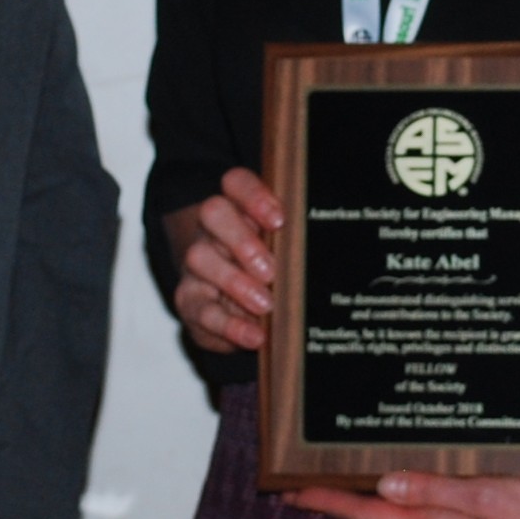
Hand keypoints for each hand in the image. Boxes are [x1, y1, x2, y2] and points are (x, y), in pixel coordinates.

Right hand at [162, 167, 280, 352]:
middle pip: (213, 212)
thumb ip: (295, 245)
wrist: (232, 311)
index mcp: (239, 210)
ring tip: (265, 304)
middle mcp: (213, 231)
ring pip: (200, 257)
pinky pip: (203, 309)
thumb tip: (329, 247)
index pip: (236, 183)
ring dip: (235, 281)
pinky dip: (231, 325)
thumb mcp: (283, 255)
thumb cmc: (267, 274)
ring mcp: (197, 266)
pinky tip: (255, 336)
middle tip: (269, 269)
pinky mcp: (190, 302)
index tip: (279, 221)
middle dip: (241, 238)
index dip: (254, 195)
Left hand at [285, 472, 519, 518]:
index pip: (364, 514)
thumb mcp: (490, 496)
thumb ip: (436, 490)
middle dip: (332, 505)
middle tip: (296, 487)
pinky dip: (391, 512)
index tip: (287, 490)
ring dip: (359, 509)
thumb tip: (384, 484)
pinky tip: (393, 497)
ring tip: (333, 488)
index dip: (324, 501)